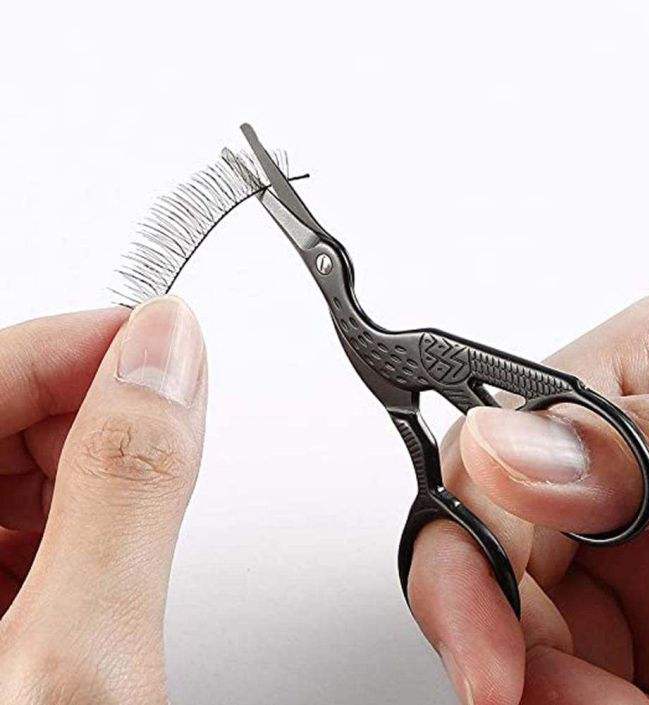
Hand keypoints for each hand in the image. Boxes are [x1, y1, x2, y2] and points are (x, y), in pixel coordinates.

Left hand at [0, 297, 206, 703]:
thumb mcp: (83, 650)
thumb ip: (128, 489)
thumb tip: (167, 351)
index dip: (85, 343)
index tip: (169, 341)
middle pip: (12, 411)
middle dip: (105, 409)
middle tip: (175, 423)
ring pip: (34, 460)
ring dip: (110, 463)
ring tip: (154, 496)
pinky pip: (42, 514)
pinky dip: (100, 512)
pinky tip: (125, 539)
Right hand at [409, 291, 648, 704]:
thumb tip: (503, 450)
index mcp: (633, 387)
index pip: (495, 451)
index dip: (465, 548)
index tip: (477, 645)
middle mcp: (614, 467)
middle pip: (493, 545)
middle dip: (498, 633)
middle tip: (513, 692)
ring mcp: (631, 548)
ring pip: (527, 622)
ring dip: (551, 686)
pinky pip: (580, 667)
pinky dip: (584, 701)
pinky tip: (635, 704)